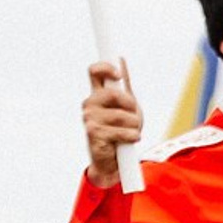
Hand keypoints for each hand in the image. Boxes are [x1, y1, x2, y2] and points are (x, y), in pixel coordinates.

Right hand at [82, 59, 141, 184]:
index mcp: (97, 94)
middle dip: (130, 105)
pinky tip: (131, 140)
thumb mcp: (127, 107)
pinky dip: (132, 136)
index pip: (95, 72)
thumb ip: (124, 86)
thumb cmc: (121, 132)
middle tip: (134, 117)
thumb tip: (121, 60)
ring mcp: (89, 118)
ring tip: (132, 132)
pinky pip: (121, 130)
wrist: (114, 163)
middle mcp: (90, 104)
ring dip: (134, 125)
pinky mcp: (93, 133)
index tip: (118, 74)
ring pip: (121, 115)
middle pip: (113, 93)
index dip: (105, 68)